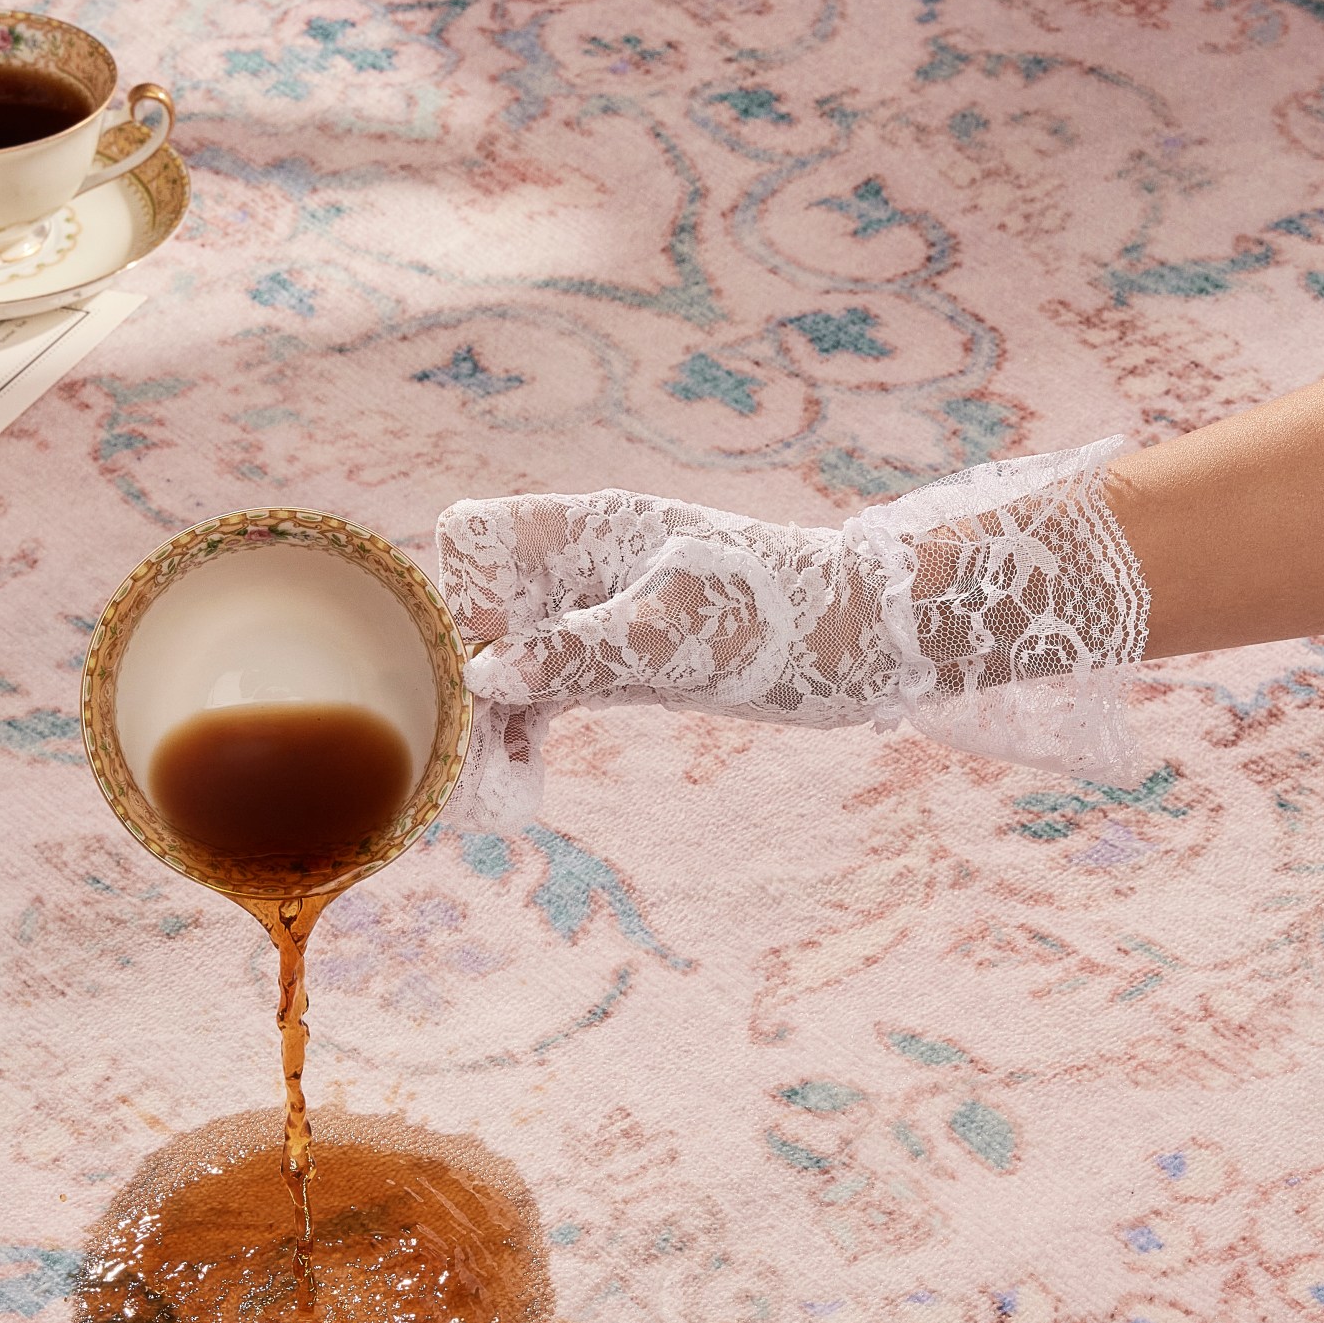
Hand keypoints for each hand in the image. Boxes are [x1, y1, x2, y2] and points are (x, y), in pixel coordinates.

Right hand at [435, 438, 1150, 831]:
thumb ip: (576, 652)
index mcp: (586, 530)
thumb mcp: (675, 640)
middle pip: (480, 608)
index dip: (462, 598)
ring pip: (508, 660)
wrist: (867, 639)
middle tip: (456, 756)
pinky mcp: (621, 662)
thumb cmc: (778, 619)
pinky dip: (526, 733)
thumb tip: (484, 672)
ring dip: (487, 720)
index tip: (486, 665)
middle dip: (459, 676)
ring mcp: (597, 614)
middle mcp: (581, 565)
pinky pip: (548, 693)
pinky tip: (517, 785)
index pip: (474, 538)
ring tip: (479, 793)